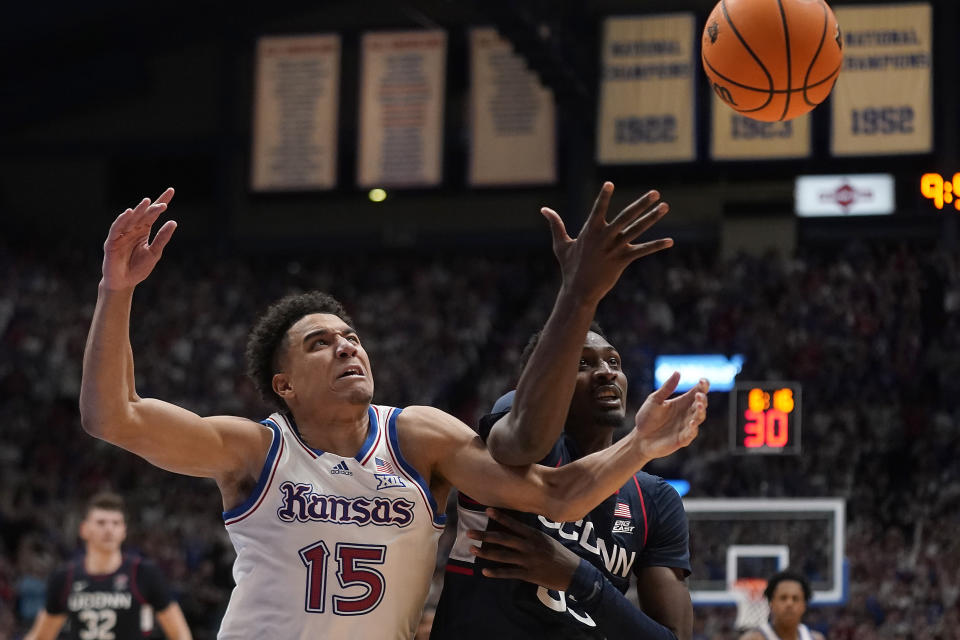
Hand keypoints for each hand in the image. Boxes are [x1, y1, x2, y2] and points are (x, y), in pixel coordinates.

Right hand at [101, 188, 176, 290]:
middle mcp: (132, 229)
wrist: (124, 283)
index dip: (162, 201)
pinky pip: (116, 228)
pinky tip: (129, 212)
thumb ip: (162, 238)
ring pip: (131, 219)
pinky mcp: (111, 241)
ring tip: (147, 201)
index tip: (172, 190)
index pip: (153, 213)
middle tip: (163, 203)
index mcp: (143, 230)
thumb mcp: (154, 253)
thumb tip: (173, 222)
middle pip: (143, 214)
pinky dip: (122, 220)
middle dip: (152, 207)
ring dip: (138, 210)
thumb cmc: (138, 268)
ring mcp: (121, 234)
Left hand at [467, 508, 580, 591]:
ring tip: (472, 550)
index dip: (500, 517)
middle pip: (503, 539)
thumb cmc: (560, 554)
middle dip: (485, 536)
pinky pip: (509, 573)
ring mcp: (528, 561)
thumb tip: (516, 529)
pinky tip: (484, 571)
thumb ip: (531, 536)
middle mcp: (529, 546)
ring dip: (485, 553)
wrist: (573, 573)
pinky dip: (496, 572)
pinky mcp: (528, 574)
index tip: (487, 510)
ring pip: (502, 556)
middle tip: (469, 532)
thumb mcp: (547, 540)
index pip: (514, 524)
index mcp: (534, 535)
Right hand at [542, 182, 672, 304]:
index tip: (610, 183)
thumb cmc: (569, 267)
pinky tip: (670, 241)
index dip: (603, 197)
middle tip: (655, 192)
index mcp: (590, 231)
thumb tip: (544, 209)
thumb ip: (555, 225)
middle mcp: (604, 238)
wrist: (578, 291)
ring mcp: (614, 249)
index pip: (597, 209)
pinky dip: (656, 246)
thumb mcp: (560, 245)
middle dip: (641, 204)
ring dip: (652, 218)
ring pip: (636, 230)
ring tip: (665, 206)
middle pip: (626, 217)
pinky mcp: (622, 260)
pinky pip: (642, 251)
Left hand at [632, 373, 707, 459]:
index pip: (697, 392)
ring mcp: (686, 426)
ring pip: (699, 418)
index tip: (703, 381)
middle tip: (699, 394)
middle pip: (701, 404)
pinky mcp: (682, 439)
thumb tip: (677, 372)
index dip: (703, 386)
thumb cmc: (646, 418)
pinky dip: (693, 429)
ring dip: (700, 411)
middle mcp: (686, 413)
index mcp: (681, 402)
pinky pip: (691, 434)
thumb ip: (666, 388)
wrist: (639, 438)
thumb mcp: (654, 400)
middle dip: (702, 399)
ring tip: (698, 404)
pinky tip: (692, 423)